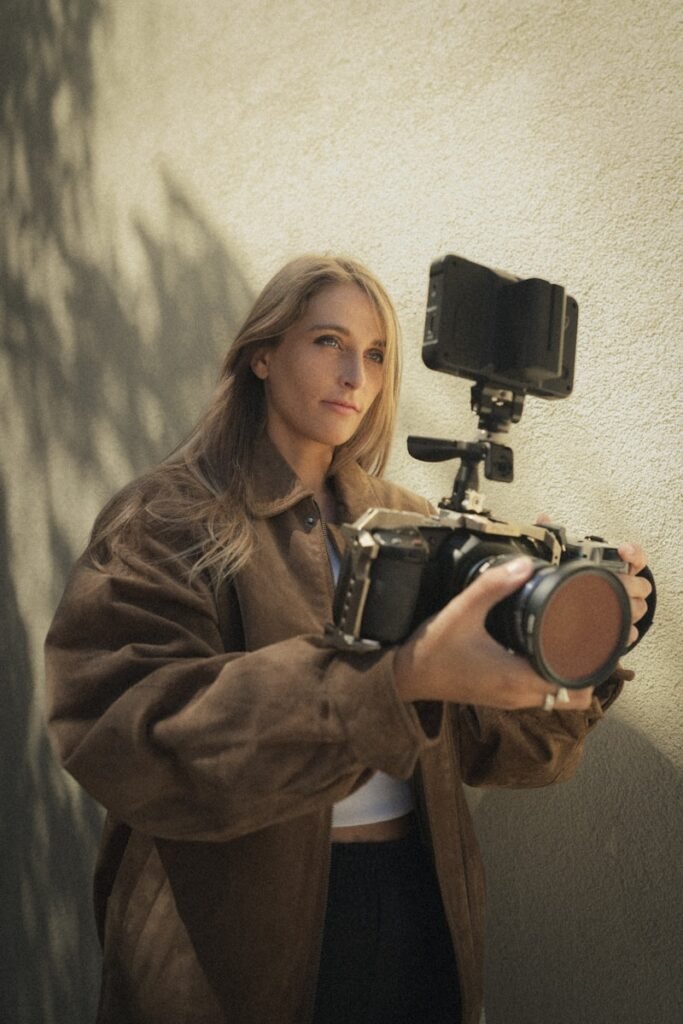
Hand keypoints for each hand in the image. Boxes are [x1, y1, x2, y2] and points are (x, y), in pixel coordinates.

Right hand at [394, 557, 593, 711]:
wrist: (407, 675)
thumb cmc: (434, 648)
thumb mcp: (462, 611)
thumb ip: (493, 586)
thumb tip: (525, 564)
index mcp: (516, 679)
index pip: (575, 685)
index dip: (592, 664)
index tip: (598, 639)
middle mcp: (519, 696)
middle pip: (574, 693)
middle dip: (587, 667)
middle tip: (590, 634)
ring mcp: (511, 699)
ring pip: (558, 696)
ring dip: (569, 672)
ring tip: (571, 639)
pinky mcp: (502, 696)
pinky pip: (540, 693)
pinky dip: (550, 676)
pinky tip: (543, 649)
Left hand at [535, 516, 651, 648]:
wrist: (583, 608)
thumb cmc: (580, 578)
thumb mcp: (570, 558)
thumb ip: (558, 538)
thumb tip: (543, 519)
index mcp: (618, 567)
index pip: (637, 557)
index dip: (632, 552)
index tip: (622, 550)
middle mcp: (628, 586)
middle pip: (641, 585)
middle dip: (627, 584)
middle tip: (610, 584)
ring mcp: (628, 606)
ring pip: (639, 607)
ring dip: (627, 606)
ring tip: (610, 605)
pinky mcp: (621, 626)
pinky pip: (632, 631)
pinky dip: (625, 631)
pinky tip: (615, 629)